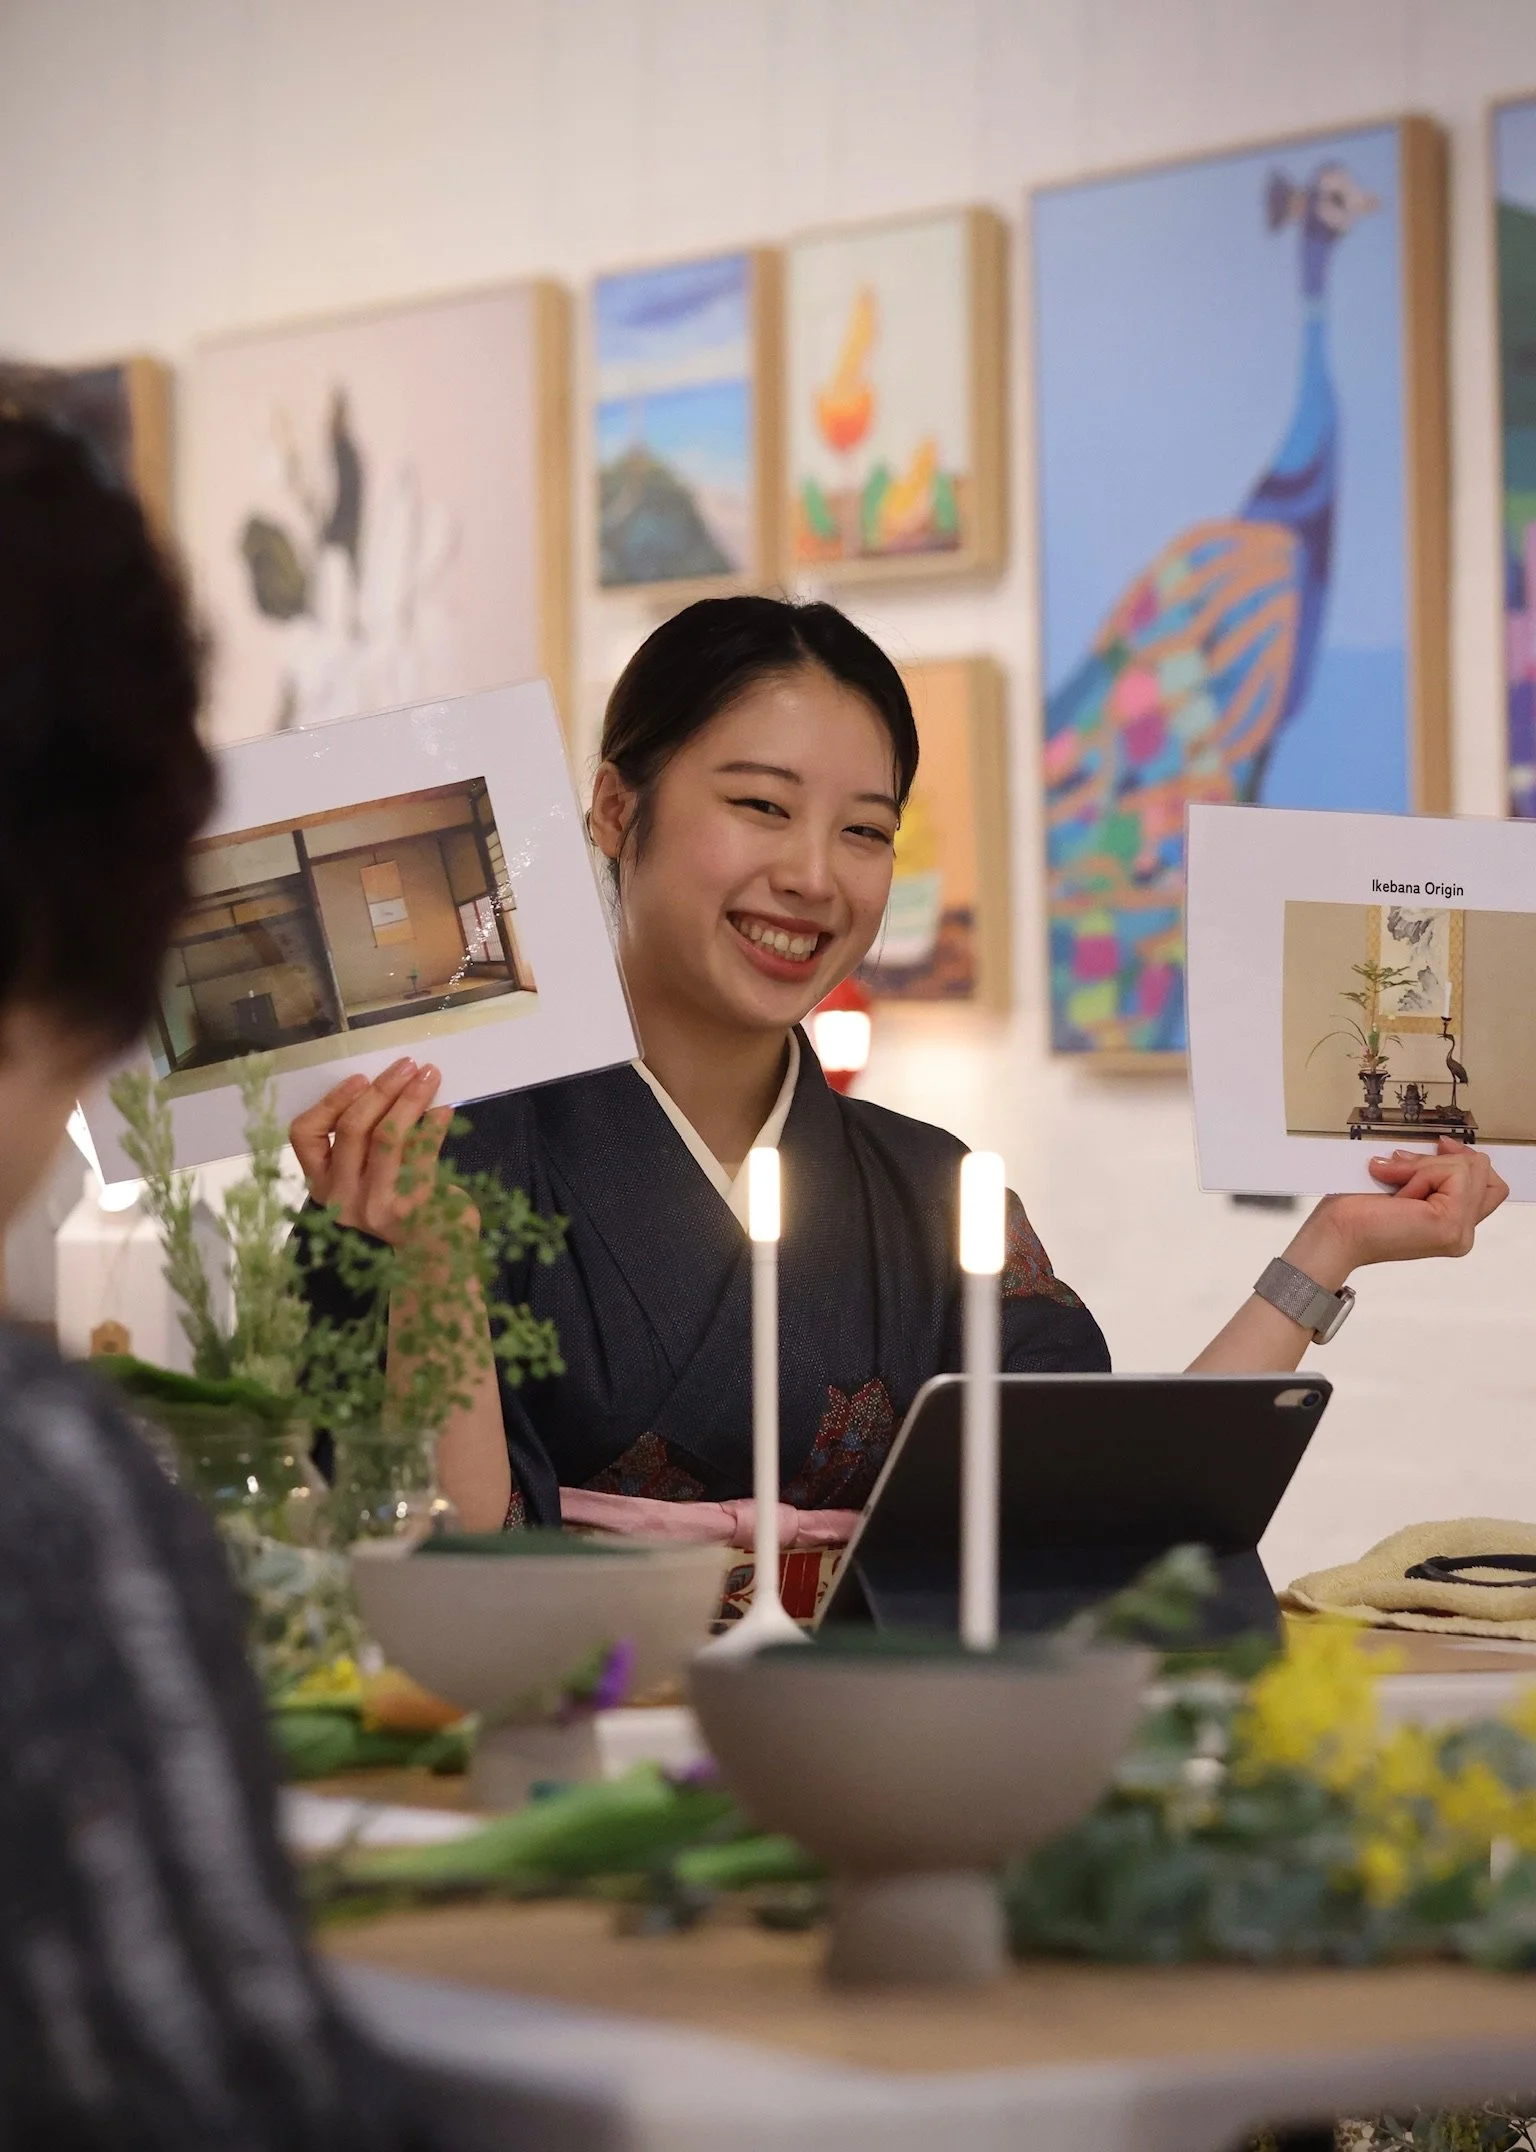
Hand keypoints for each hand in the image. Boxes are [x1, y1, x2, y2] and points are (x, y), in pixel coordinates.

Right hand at [289, 1057, 453, 1246]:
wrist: (434, 1256)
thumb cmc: (399, 1205)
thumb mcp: (366, 1177)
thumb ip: (364, 1141)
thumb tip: (387, 1084)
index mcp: (324, 1186)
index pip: (305, 1136)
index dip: (331, 1101)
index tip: (360, 1078)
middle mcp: (343, 1198)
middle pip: (352, 1128)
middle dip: (381, 1089)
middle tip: (406, 1065)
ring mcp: (377, 1204)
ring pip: (387, 1136)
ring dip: (409, 1099)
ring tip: (428, 1075)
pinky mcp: (412, 1205)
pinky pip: (423, 1152)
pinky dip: (435, 1124)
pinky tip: (444, 1108)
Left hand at [1286, 1138, 1508, 1287]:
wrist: (1337, 1234)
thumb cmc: (1356, 1214)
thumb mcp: (1405, 1183)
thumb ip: (1433, 1172)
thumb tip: (1445, 1146)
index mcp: (1454, 1226)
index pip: (1490, 1184)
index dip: (1467, 1159)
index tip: (1440, 1146)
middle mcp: (1463, 1233)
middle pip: (1482, 1170)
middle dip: (1440, 1160)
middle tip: (1403, 1169)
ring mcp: (1460, 1231)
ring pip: (1468, 1168)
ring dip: (1426, 1167)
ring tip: (1397, 1185)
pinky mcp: (1450, 1224)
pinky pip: (1453, 1174)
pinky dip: (1423, 1173)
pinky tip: (1401, 1193)